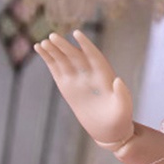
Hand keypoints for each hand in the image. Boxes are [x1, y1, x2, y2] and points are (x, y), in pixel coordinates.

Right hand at [34, 30, 133, 147]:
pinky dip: (48, 58)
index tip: (77, 34)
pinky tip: (39, 48)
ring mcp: (77, 78)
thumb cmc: (120, 119)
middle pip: (76, 56)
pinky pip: (56, 69)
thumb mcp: (124, 108)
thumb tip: (118, 80)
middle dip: (65, 47)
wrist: (109, 129)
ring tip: (43, 42)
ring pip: (64, 60)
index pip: (94, 56)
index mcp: (104, 75)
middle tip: (53, 36)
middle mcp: (89, 73)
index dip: (86, 45)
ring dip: (54, 50)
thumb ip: (122, 94)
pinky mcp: (66, 85)